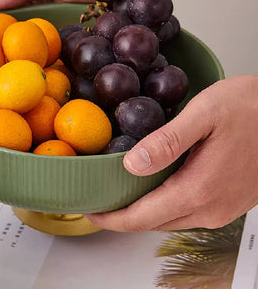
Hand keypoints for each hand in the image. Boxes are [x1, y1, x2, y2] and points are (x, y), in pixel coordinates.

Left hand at [85, 74, 257, 230]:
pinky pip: (186, 212)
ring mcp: (221, 208)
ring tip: (117, 195)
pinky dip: (162, 206)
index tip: (89, 210)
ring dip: (141, 212)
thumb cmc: (249, 108)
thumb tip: (132, 165)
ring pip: (169, 220)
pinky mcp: (227, 202)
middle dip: (121, 217)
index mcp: (199, 189)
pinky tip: (151, 188)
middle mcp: (210, 208)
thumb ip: (167, 142)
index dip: (111, 218)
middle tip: (97, 200)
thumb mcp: (203, 115)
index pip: (142, 217)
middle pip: (152, 223)